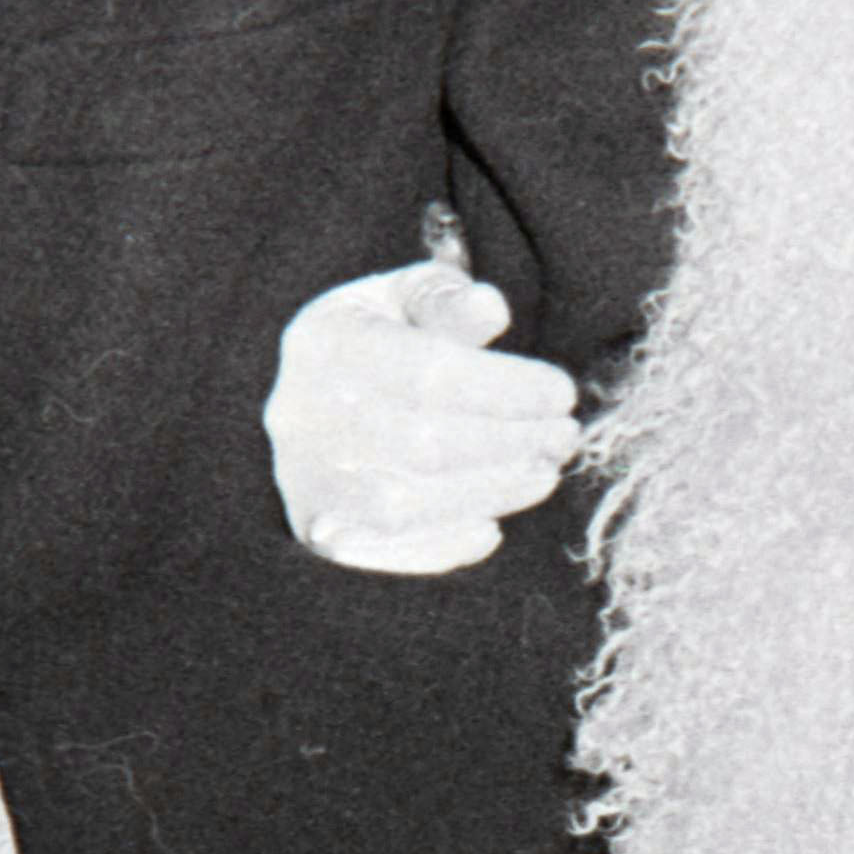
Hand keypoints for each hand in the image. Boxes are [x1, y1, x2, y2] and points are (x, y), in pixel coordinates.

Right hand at [267, 249, 581, 574]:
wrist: (290, 404)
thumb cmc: (363, 346)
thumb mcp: (395, 302)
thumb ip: (442, 299)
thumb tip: (490, 307)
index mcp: (327, 346)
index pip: (429, 372)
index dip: (507, 388)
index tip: (561, 393)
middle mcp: (306, 417)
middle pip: (424, 443)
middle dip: (512, 443)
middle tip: (563, 437)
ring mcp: (305, 481)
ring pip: (406, 505)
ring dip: (491, 492)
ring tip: (543, 473)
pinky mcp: (314, 533)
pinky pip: (381, 555)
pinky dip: (441, 547)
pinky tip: (488, 530)